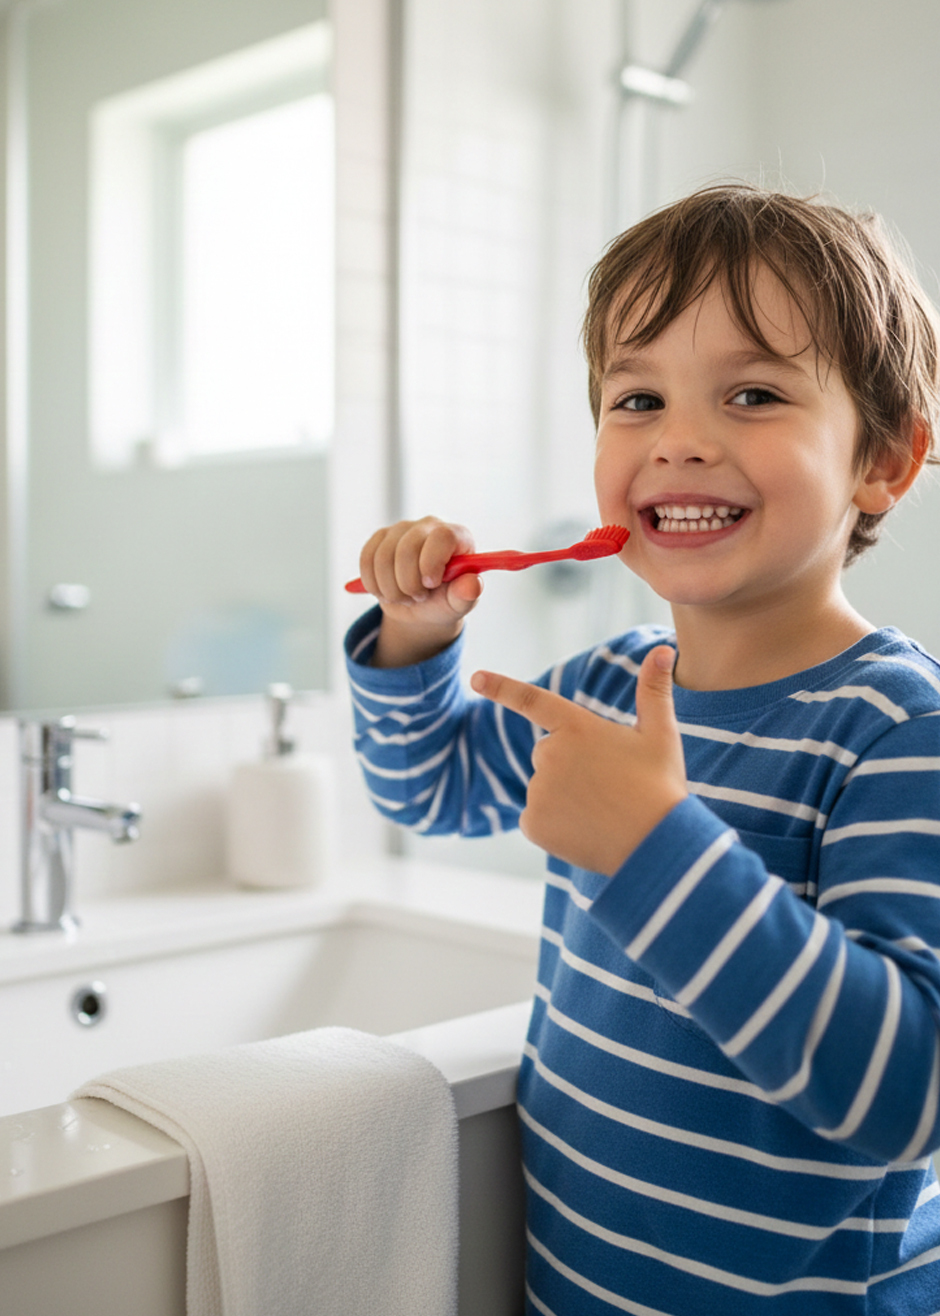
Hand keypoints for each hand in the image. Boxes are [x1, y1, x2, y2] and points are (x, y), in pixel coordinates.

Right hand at [359, 517, 482, 666]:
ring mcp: (403, 529)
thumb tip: (473, 584)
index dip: (432, 562)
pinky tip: (386, 591)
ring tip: (404, 598)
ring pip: (383, 557)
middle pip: (407, 548)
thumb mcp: (458, 603)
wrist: (422, 608)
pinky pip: (367, 560)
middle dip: (408, 584)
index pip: (442, 537)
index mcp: (457, 536)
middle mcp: (430, 526)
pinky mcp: (380, 537)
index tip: (430, 584)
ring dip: (390, 588)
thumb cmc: (445, 601)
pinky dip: (374, 584)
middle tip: (418, 598)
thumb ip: (467, 594)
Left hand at [470, 646, 686, 874]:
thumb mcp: (661, 734)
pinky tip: (584, 831)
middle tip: (608, 785)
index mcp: (577, 727)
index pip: (532, 701)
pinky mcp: (532, 823)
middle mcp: (550, 754)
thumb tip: (663, 648)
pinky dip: (555, 826)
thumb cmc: (659, 788)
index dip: (501, 688)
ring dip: (565, 798)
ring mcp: (538, 790)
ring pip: (543, 789)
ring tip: (601, 811)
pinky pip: (536, 819)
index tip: (476, 678)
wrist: (657, 847)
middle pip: (547, 754)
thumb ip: (653, 690)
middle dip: (570, 766)